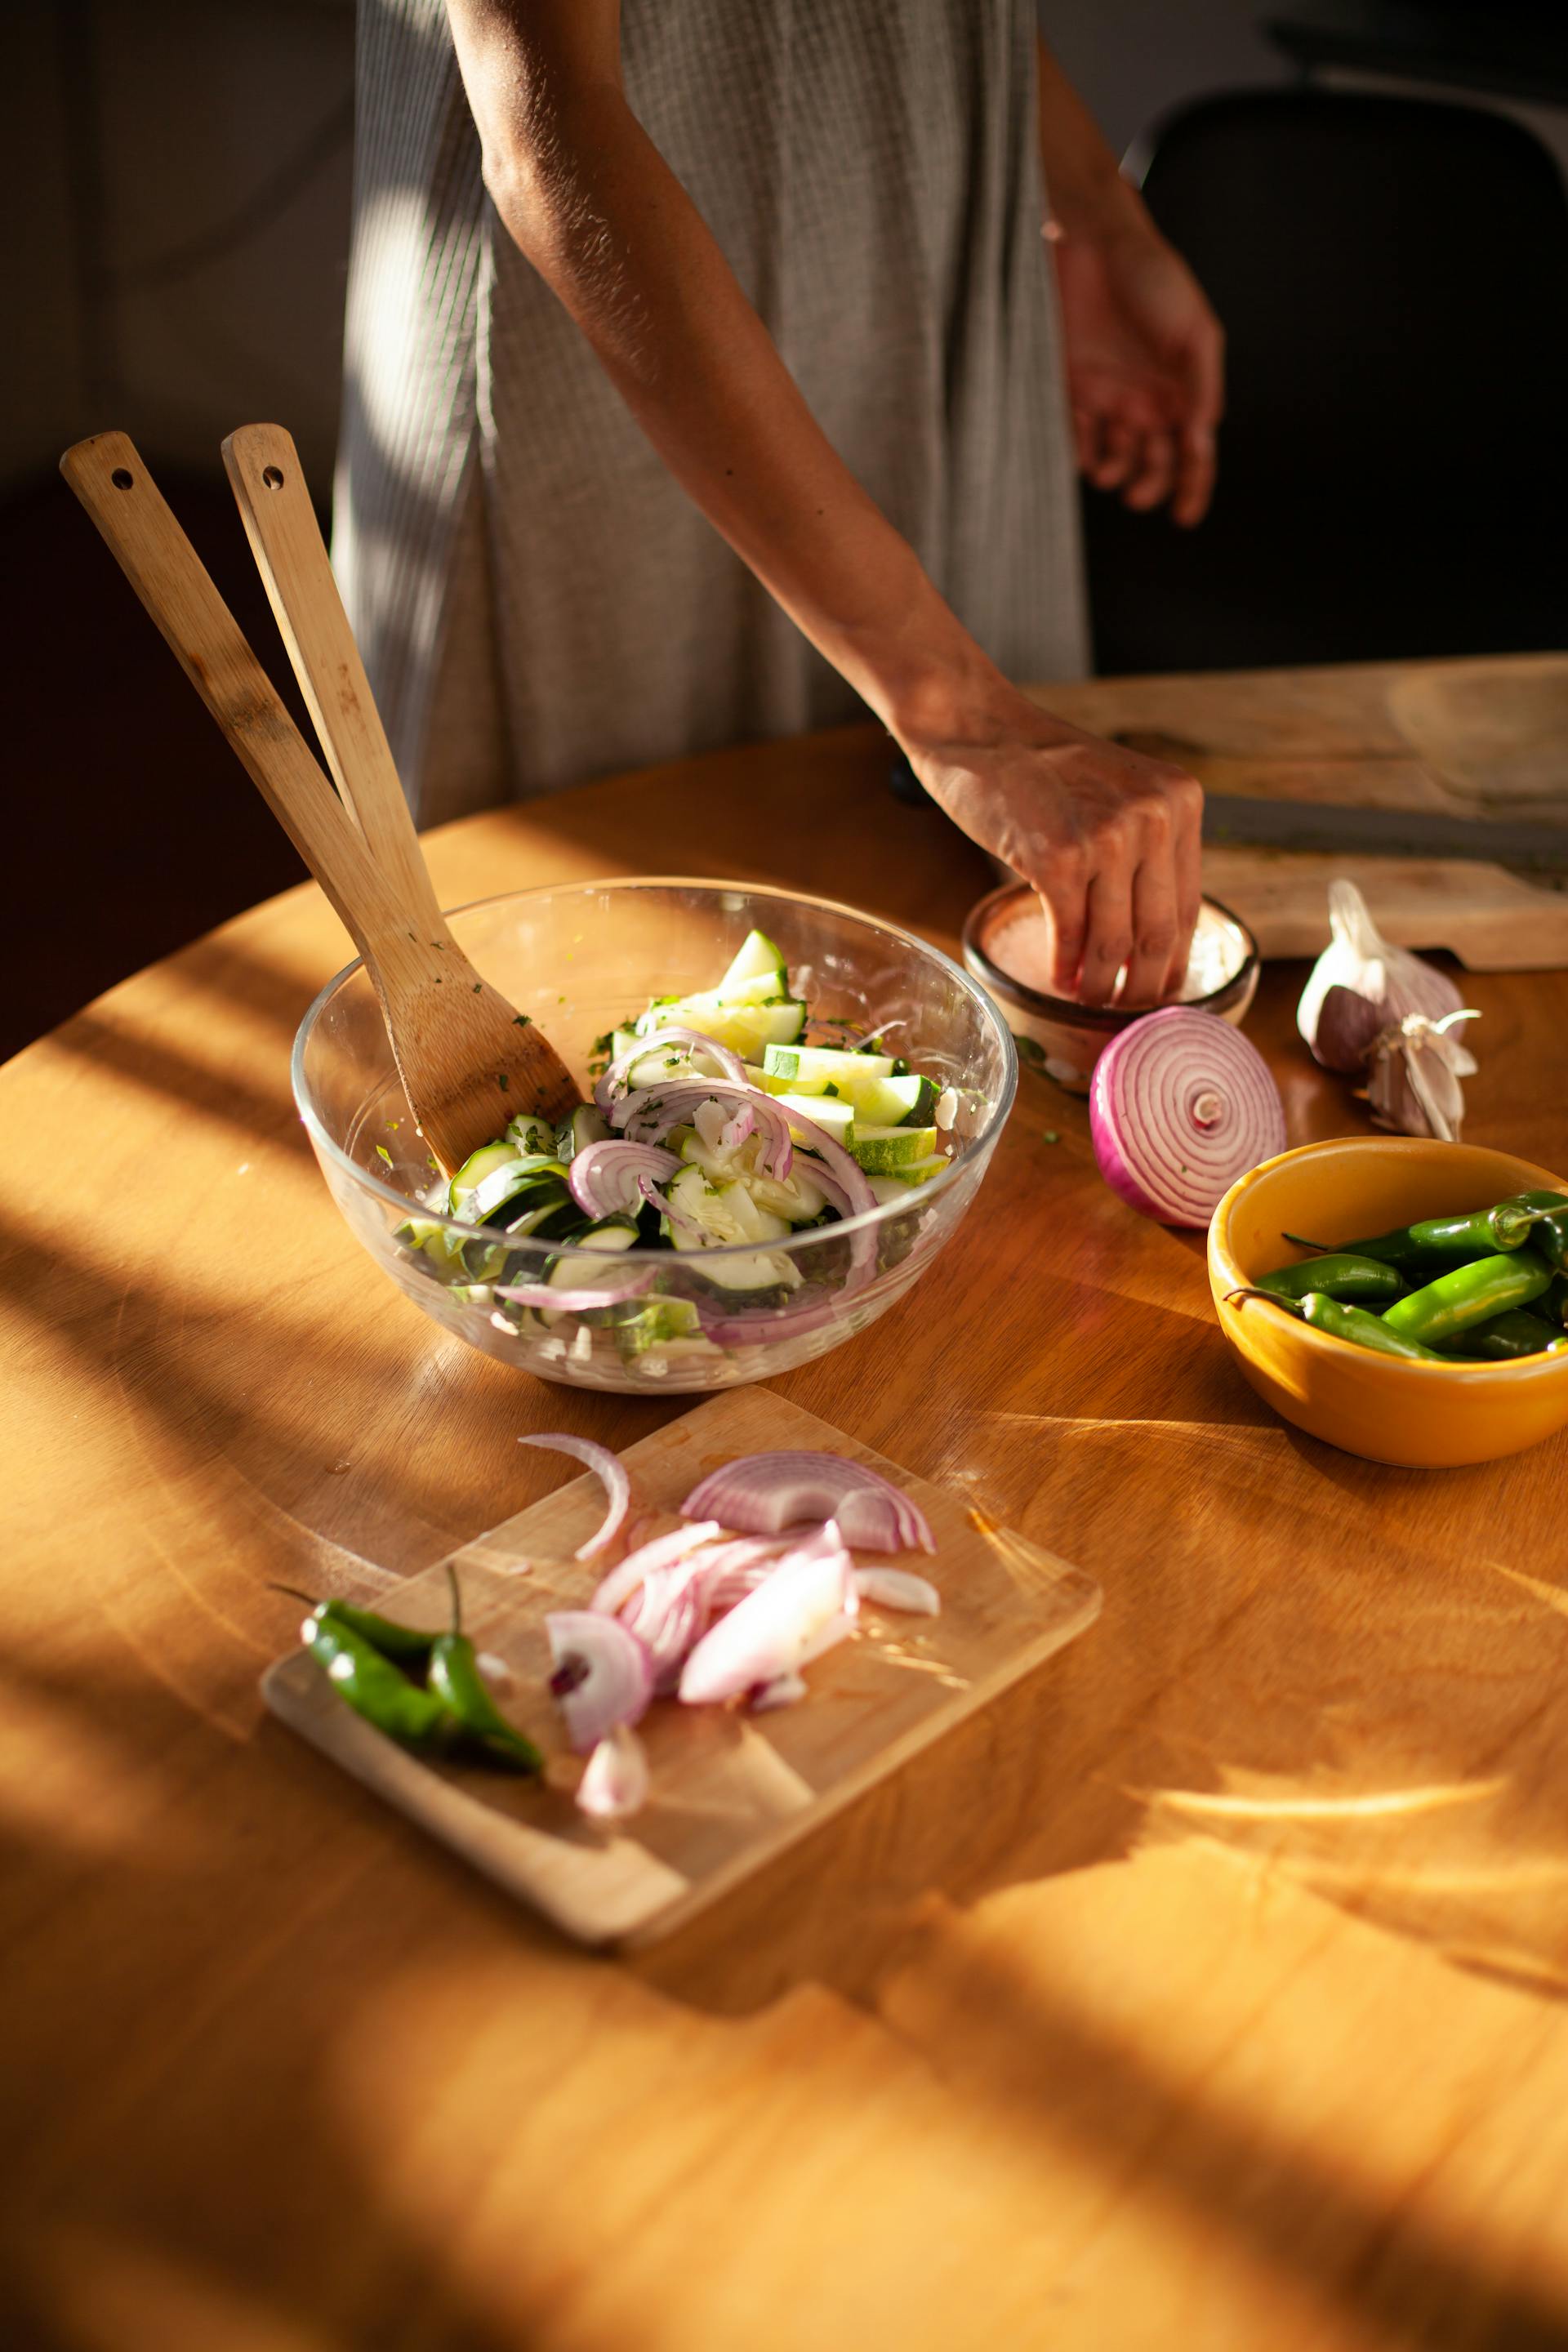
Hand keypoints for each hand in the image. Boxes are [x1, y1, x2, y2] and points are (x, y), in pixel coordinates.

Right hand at [901, 682, 1203, 1005]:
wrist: (978, 730)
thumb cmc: (1042, 768)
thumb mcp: (1118, 792)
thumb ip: (1144, 846)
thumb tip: (1151, 938)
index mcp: (1180, 801)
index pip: (1187, 903)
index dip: (1175, 959)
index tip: (1164, 992)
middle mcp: (1154, 817)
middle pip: (1158, 931)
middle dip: (1143, 986)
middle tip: (1129, 1013)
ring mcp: (1107, 837)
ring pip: (1114, 940)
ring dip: (1100, 984)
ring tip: (1089, 1000)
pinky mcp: (1058, 857)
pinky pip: (1070, 933)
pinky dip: (1066, 965)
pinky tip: (1061, 979)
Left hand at [1051, 208, 1224, 526]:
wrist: (1094, 244)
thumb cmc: (1154, 279)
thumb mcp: (1194, 332)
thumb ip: (1201, 387)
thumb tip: (1201, 439)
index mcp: (1184, 389)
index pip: (1194, 451)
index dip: (1193, 486)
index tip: (1184, 518)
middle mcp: (1149, 399)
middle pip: (1154, 463)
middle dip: (1148, 487)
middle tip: (1136, 498)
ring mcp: (1110, 395)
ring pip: (1114, 457)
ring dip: (1112, 474)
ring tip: (1106, 471)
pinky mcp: (1072, 387)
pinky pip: (1075, 435)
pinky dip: (1077, 451)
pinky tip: (1082, 452)